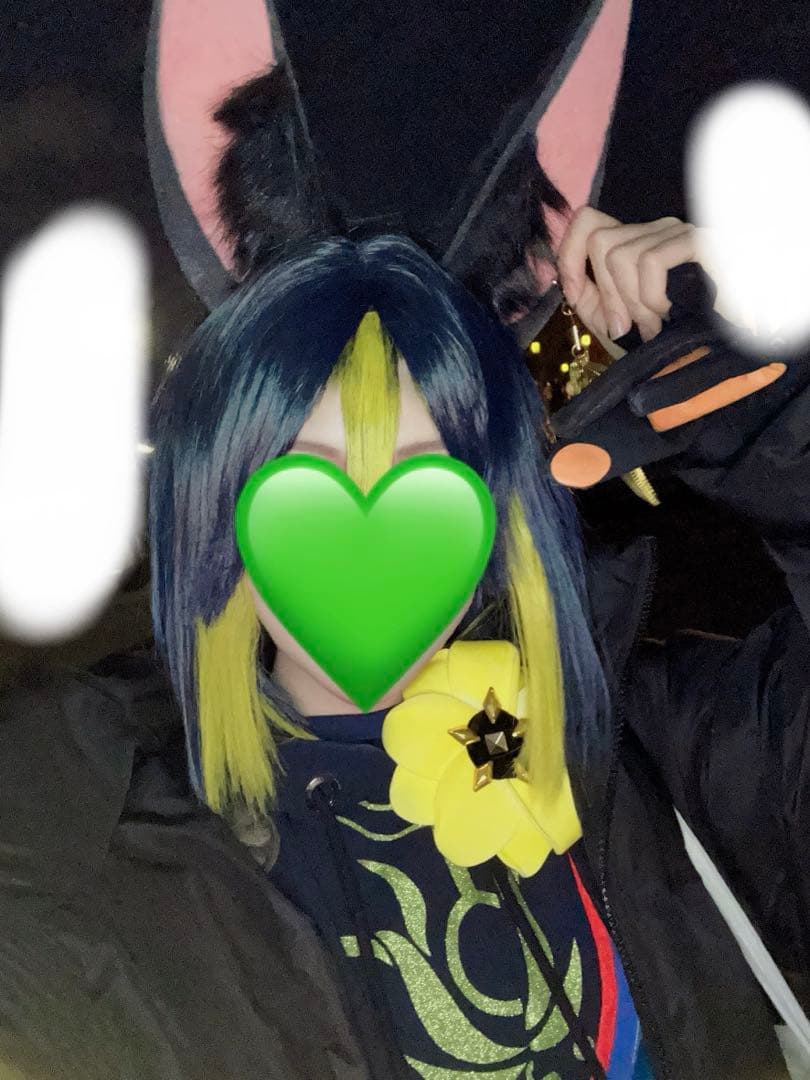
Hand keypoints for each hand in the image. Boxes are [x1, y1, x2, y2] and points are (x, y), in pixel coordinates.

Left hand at [557, 207, 705, 341]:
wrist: (723, 344)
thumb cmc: (672, 331)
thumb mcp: (619, 316)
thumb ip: (589, 297)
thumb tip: (569, 280)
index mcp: (637, 241)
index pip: (586, 220)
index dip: (569, 255)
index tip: (575, 293)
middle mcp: (657, 229)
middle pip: (600, 242)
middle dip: (606, 294)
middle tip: (625, 327)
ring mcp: (679, 233)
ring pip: (621, 257)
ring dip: (633, 304)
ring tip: (653, 325)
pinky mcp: (700, 243)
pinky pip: (650, 262)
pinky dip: (650, 297)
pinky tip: (667, 314)